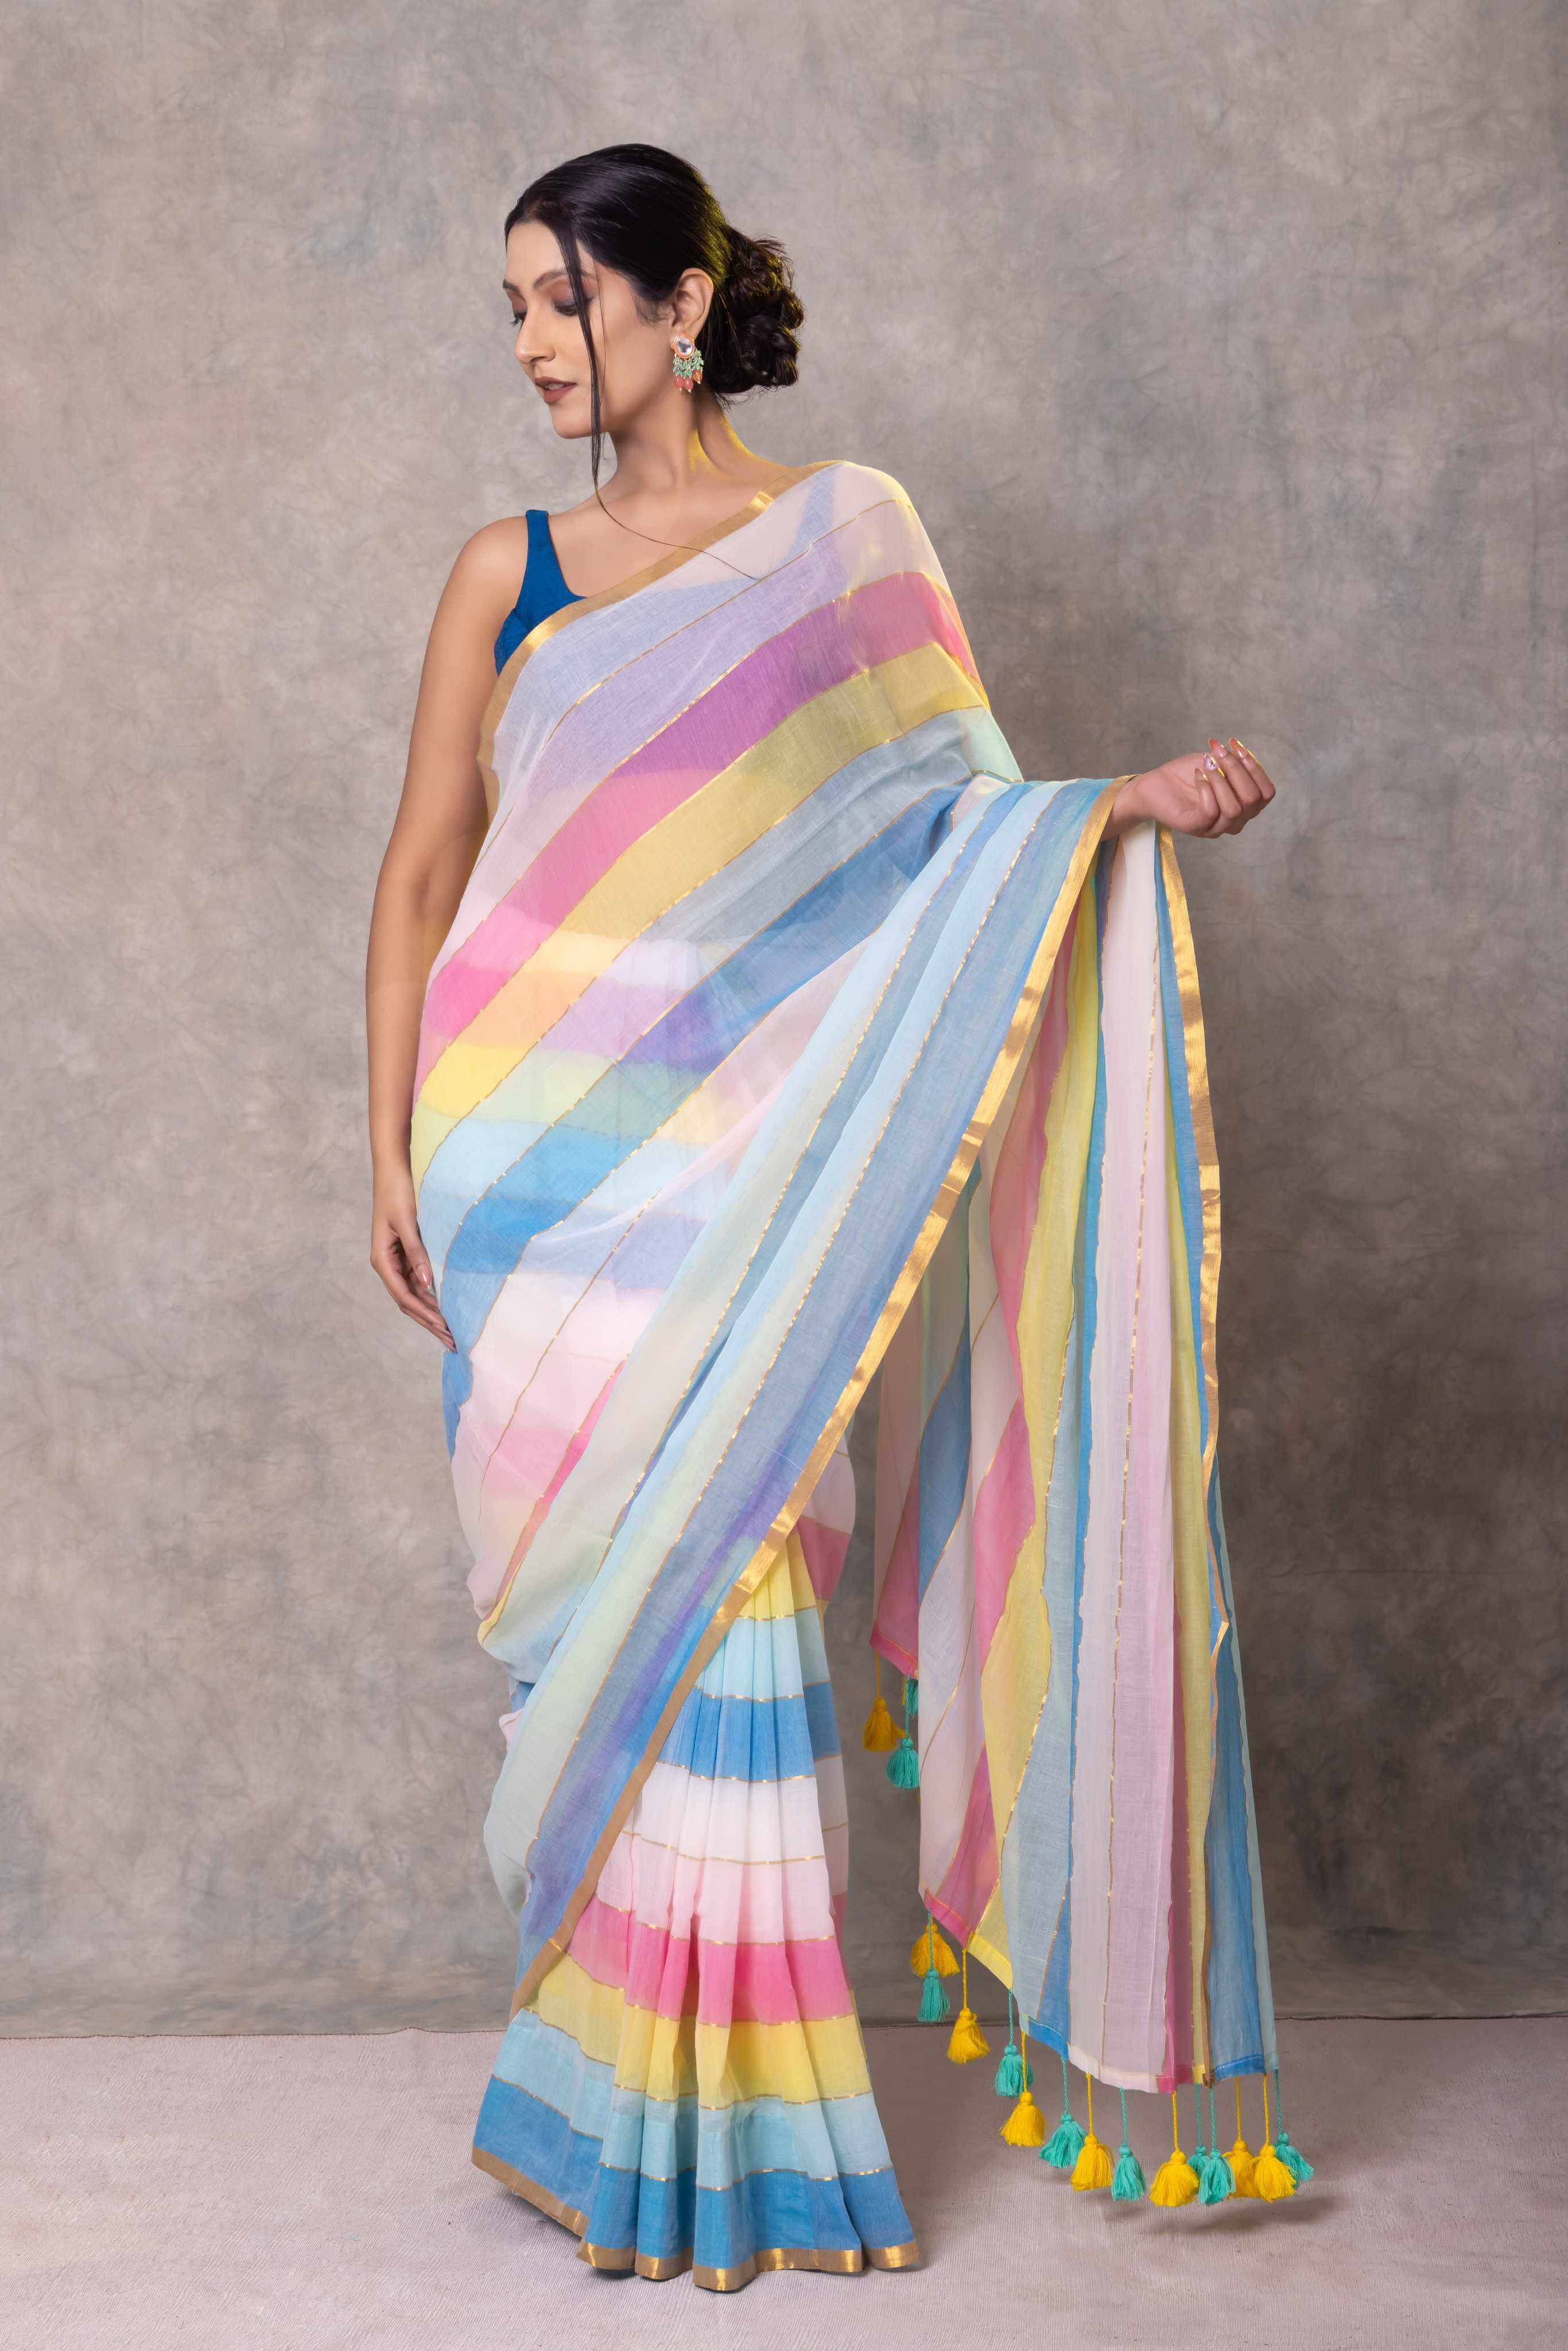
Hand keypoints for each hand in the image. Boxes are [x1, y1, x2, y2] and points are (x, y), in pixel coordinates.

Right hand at [371, 1163, 455, 1349]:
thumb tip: (427, 1284)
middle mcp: (388, 1264)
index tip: (444, 1328)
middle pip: (409, 1302)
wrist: (394, 1169)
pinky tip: (446, 1305)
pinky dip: (432, 1296)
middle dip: (430, 1322)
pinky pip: (419, 1281)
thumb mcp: (408, 1223)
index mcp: (383, 1260)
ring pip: (414, 1294)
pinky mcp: (407, 1253)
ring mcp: (397, 1260)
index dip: (425, 1315)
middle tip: (453, 1341)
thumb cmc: (399, 1192)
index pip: (405, 1296)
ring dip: (431, 1312)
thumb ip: (417, 1253)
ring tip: (452, 1331)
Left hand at [1112, 737, 1275, 838]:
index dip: (1255, 767)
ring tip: (1206, 765)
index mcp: (1244, 806)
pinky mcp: (1195, 828)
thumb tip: (1240, 751)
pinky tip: (1197, 776)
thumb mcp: (1216, 763)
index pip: (1267, 793)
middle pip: (1252, 799)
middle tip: (1216, 752)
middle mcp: (1234, 821)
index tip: (1235, 745)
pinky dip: (1205, 789)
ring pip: (1234, 808)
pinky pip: (1210, 812)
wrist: (1154, 785)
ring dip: (1221, 779)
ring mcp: (1215, 827)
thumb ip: (1234, 762)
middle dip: (1236, 770)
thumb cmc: (1187, 775)